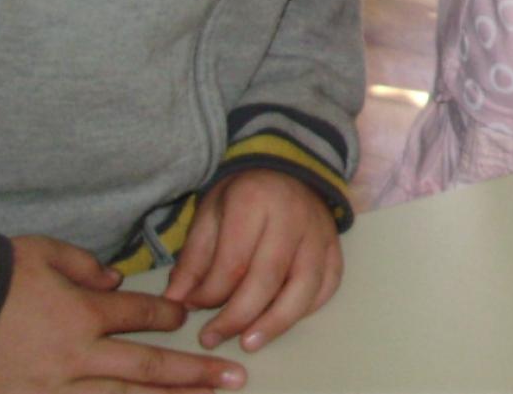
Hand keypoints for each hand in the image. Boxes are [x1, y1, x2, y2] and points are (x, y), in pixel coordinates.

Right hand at [0, 234, 244, 390]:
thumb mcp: (42, 254)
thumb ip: (85, 266)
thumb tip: (114, 280)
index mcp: (83, 314)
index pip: (141, 315)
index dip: (168, 315)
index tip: (187, 316)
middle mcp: (77, 357)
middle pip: (148, 368)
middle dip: (196, 374)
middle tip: (236, 380)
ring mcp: (53, 389)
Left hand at [165, 171, 342, 353]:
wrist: (287, 169)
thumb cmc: (243, 195)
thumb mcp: (209, 215)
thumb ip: (193, 259)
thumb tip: (176, 301)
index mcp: (256, 200)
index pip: (233, 262)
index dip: (209, 294)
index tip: (190, 307)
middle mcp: (294, 216)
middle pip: (268, 278)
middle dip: (237, 317)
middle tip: (211, 338)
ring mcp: (320, 232)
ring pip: (305, 287)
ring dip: (275, 322)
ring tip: (249, 342)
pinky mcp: (335, 245)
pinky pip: (328, 284)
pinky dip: (307, 309)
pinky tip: (282, 320)